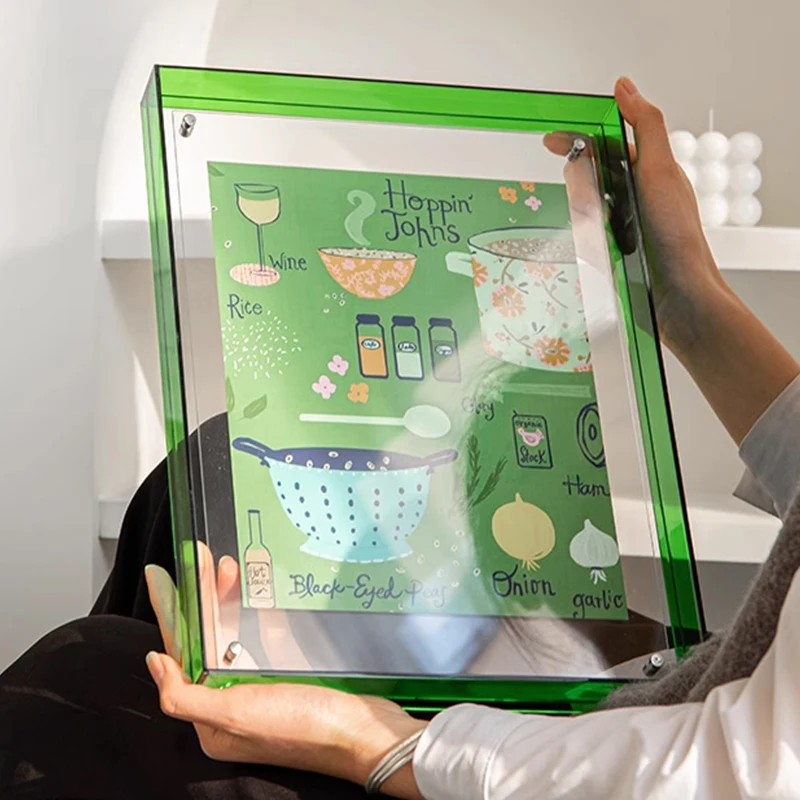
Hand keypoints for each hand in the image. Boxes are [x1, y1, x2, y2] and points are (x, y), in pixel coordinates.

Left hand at [145, 547, 425, 797]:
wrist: (363, 731)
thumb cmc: (301, 728)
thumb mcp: (234, 716)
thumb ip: (184, 696)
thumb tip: (156, 663)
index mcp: (212, 719)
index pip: (181, 657)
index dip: (171, 616)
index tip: (161, 580)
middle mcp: (232, 702)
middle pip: (206, 639)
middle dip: (201, 597)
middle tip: (198, 558)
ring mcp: (261, 685)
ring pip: (234, 632)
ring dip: (228, 597)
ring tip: (228, 566)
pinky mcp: (287, 673)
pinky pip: (264, 633)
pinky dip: (258, 608)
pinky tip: (259, 585)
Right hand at [545, 76, 726, 353]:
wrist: (680, 299)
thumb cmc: (677, 236)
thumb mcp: (660, 171)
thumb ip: (646, 126)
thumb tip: (624, 86)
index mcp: (650, 173)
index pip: (608, 144)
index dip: (580, 138)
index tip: (549, 140)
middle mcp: (637, 198)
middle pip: (593, 174)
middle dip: (574, 174)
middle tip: (560, 181)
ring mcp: (626, 228)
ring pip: (586, 208)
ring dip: (575, 209)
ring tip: (570, 216)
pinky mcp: (616, 256)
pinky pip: (586, 238)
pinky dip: (577, 236)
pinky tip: (571, 241)